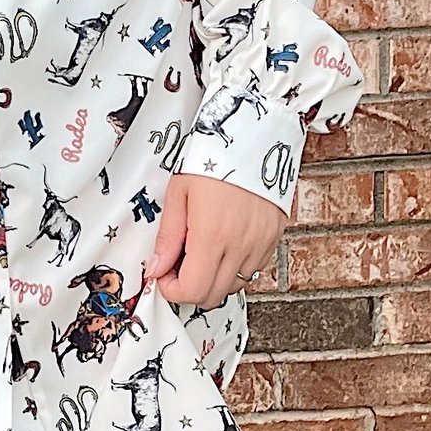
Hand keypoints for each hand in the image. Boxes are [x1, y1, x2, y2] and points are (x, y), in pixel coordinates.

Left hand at [145, 171, 283, 312]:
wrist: (256, 134)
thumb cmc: (215, 157)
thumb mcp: (179, 192)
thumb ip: (168, 236)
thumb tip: (156, 267)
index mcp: (212, 235)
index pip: (192, 290)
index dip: (172, 290)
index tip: (163, 275)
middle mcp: (240, 245)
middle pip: (213, 296)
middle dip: (190, 289)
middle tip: (178, 267)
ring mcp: (261, 243)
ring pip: (234, 286)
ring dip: (214, 279)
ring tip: (202, 252)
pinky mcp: (274, 237)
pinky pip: (253, 269)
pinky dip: (235, 267)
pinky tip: (224, 245)